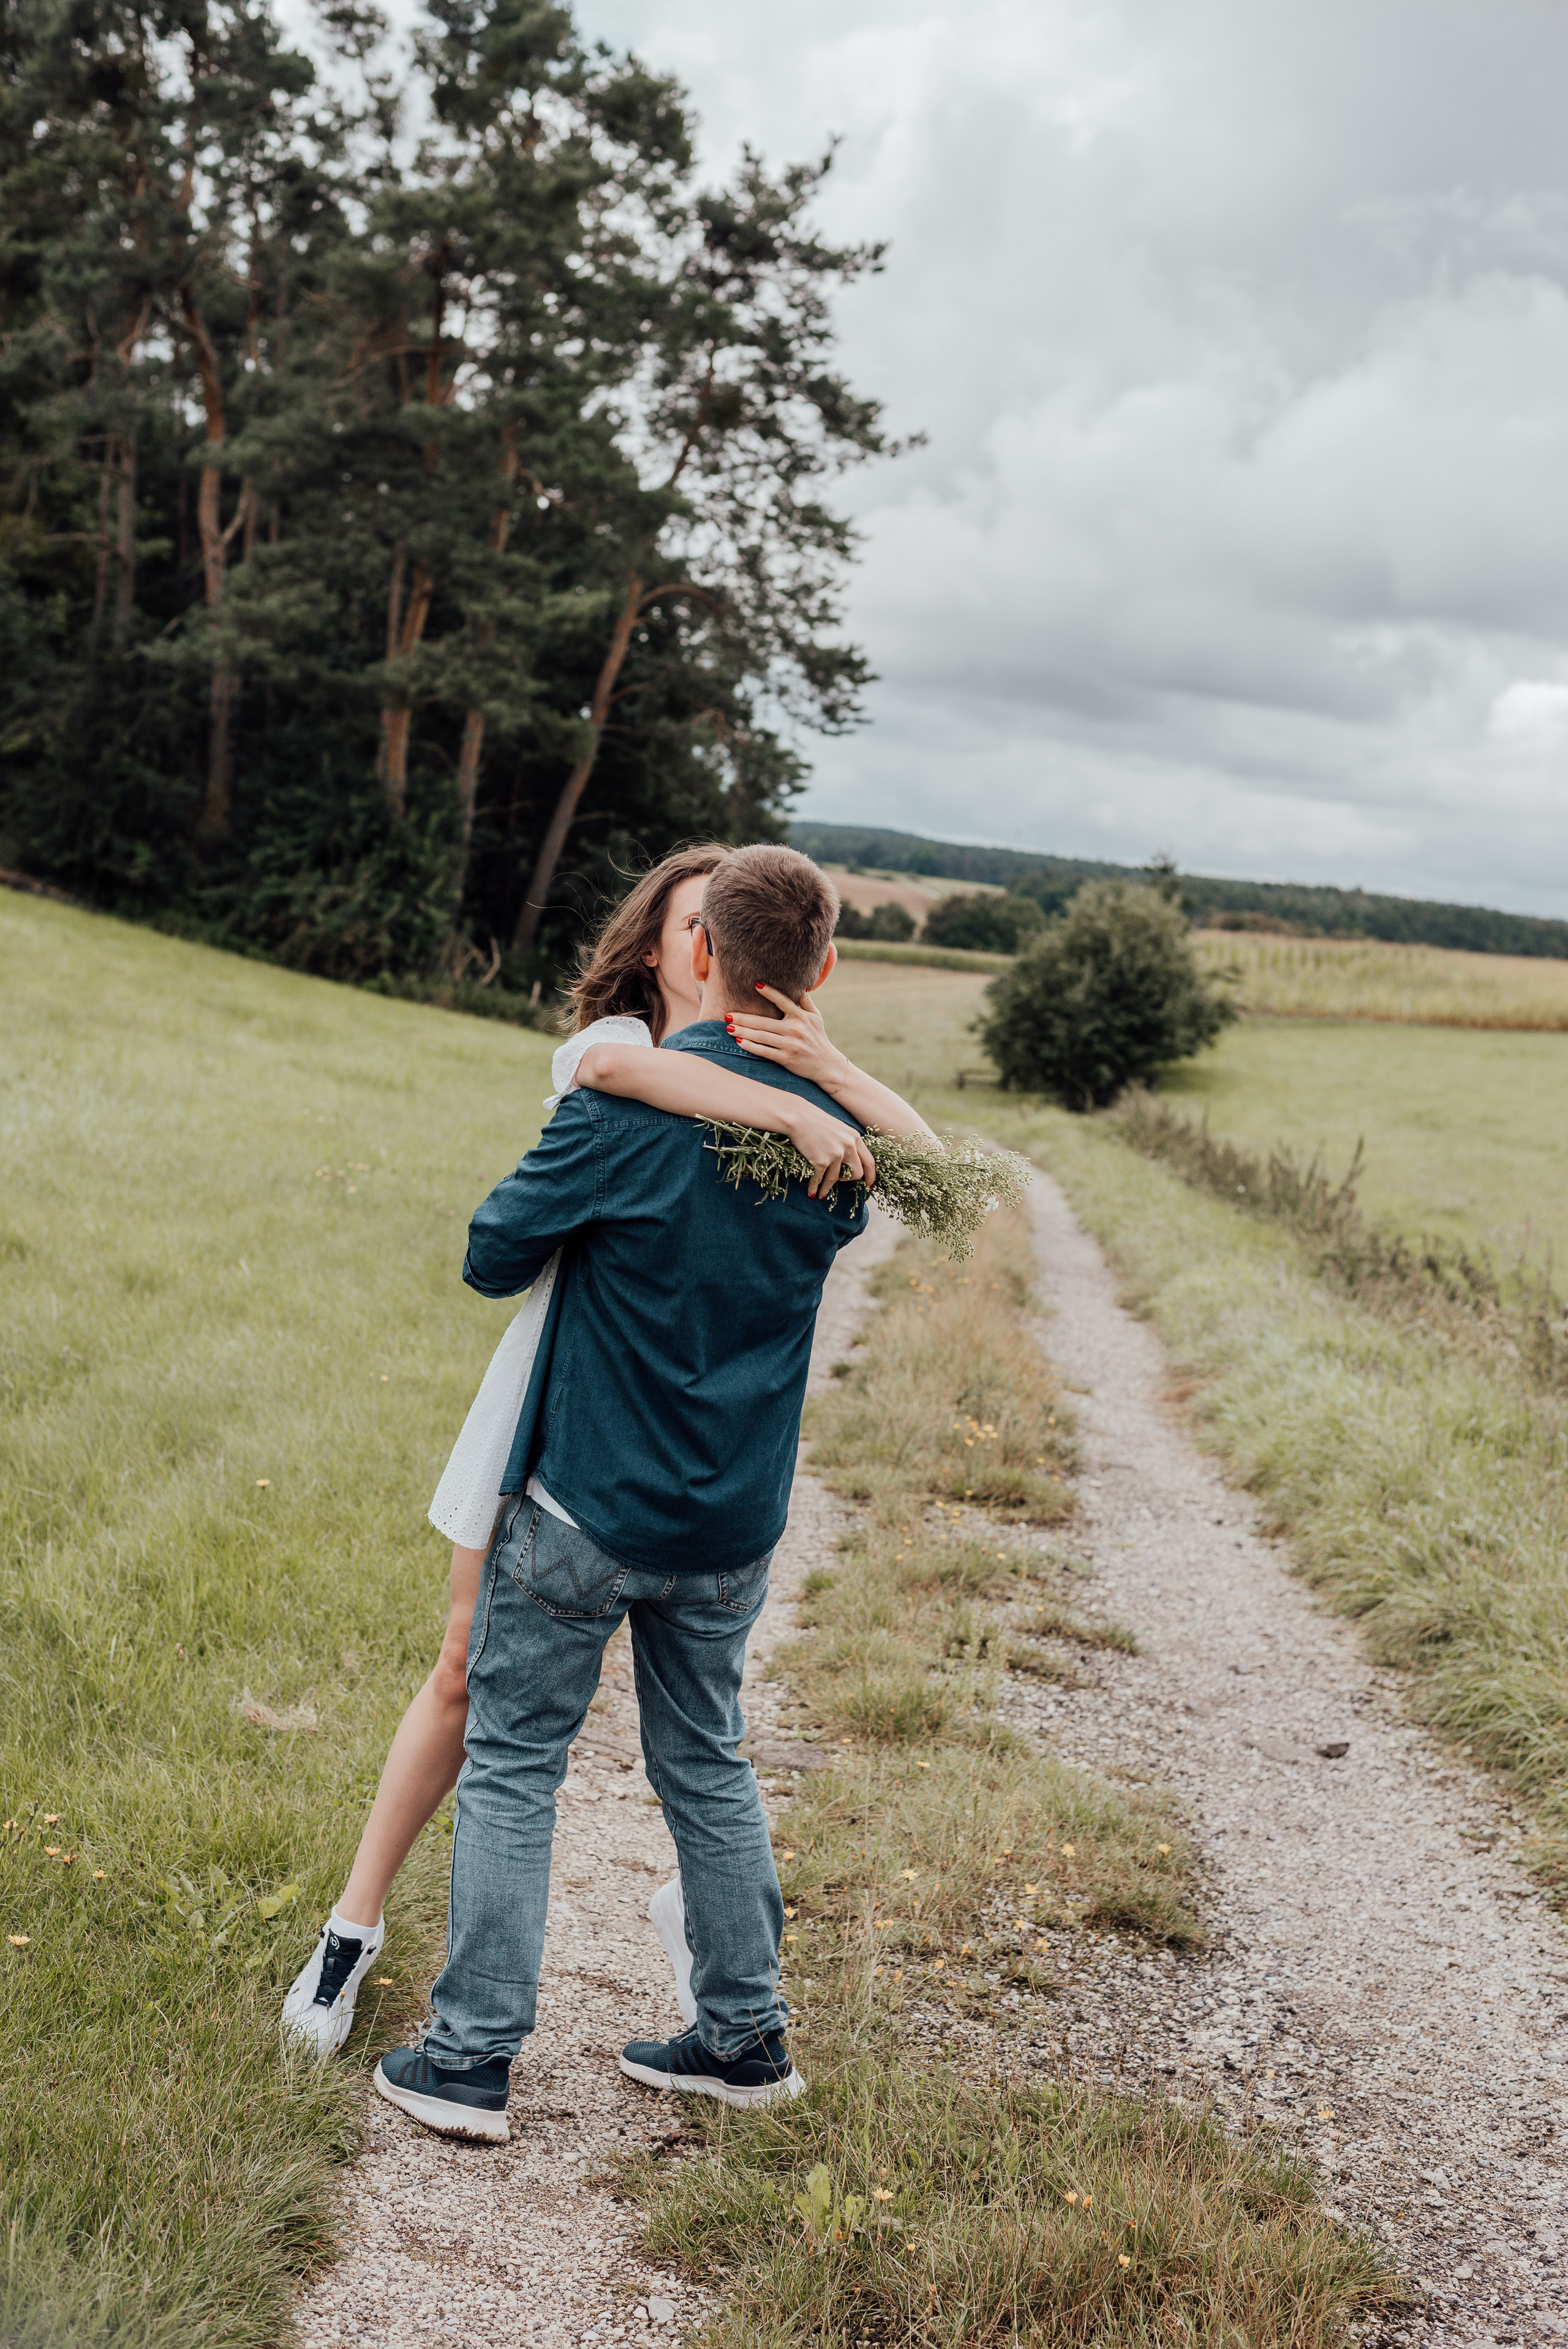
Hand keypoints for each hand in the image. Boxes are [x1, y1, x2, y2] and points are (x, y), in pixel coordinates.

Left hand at [725, 987, 848, 1092]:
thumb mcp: (816, 1018)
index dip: (770, 993)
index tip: (756, 985)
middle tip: (727, 1015)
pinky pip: (765, 1051)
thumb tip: (802, 986)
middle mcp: (795, 1029)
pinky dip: (751, 1046)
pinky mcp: (786, 1058)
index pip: (783, 1001)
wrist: (826, 1065)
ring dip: (743, 1032)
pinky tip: (739, 1042)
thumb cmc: (818, 1038)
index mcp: (801, 1016)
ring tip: (728, 1027)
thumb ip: (806, 1002)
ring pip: (761, 1036)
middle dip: (743, 1018)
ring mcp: (790, 1045)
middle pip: (764, 1022)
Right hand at [786, 1104, 876, 1200]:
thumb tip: (849, 1159)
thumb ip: (846, 1141)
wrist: (797, 1116)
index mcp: (855, 1138)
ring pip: (836, 1179)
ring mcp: (836, 1154)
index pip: (869, 1161)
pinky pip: (820, 1180)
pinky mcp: (821, 1161)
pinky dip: (815, 1188)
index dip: (870, 1175)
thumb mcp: (838, 1128)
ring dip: (827, 1188)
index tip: (868, 1184)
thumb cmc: (814, 1120)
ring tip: (822, 1193)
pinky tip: (811, 1192)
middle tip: (840, 1182)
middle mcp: (849, 1146)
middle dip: (848, 1180)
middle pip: (857, 1173)